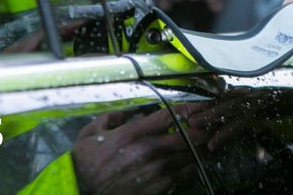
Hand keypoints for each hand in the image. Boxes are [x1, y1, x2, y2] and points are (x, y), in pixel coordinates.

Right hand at [72, 104, 209, 193]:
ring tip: (210, 141)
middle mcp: (146, 151)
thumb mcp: (90, 133)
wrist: (82, 192)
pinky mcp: (157, 188)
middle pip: (185, 137)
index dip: (187, 108)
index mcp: (132, 134)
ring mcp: (153, 171)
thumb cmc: (85, 162)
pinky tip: (198, 162)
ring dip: (201, 148)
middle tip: (209, 124)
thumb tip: (128, 112)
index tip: (197, 106)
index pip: (167, 116)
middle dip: (201, 129)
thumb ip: (111, 117)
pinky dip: (193, 167)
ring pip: (187, 156)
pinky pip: (182, 176)